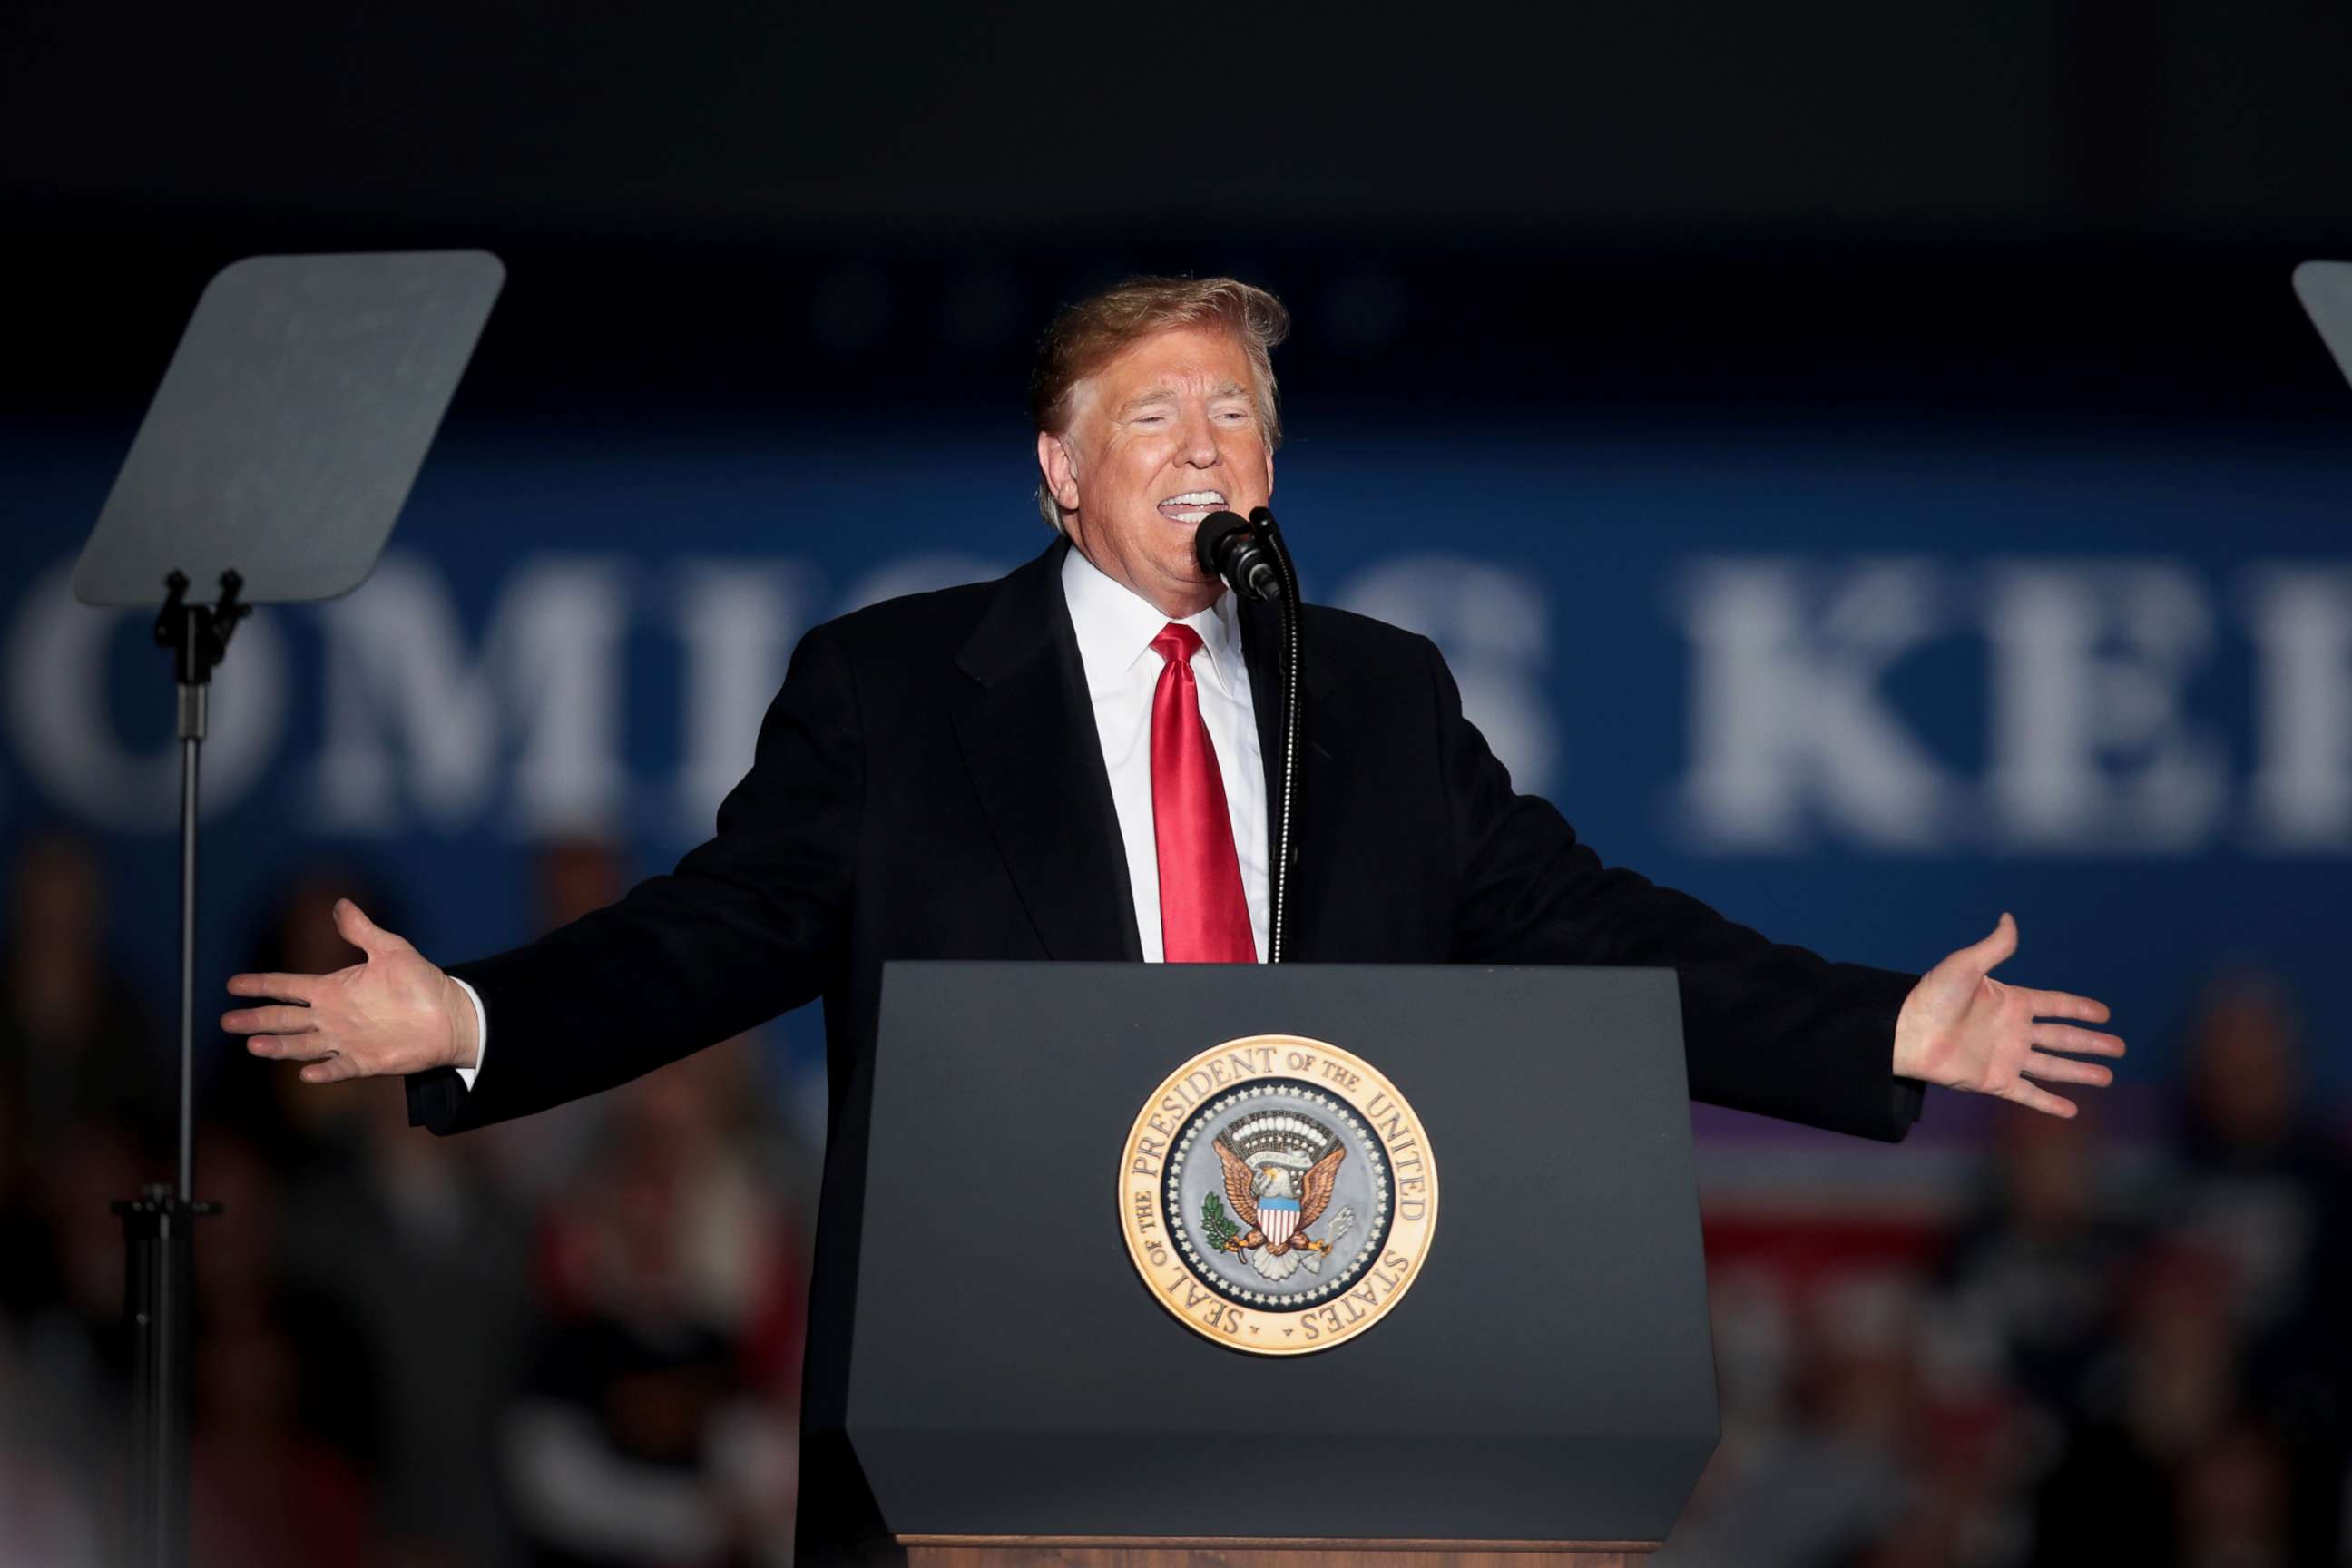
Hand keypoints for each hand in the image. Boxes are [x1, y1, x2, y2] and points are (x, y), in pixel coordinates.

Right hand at [223, 899, 477, 1083]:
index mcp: (333, 990)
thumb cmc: (421, 982)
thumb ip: (361, 930)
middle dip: (256, 1019)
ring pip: (302, 1045)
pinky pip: (338, 1068)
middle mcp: (332, 1017)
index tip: (233, 984)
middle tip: (227, 1020)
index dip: (261, 985)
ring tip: (253, 1045)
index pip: (288, 987)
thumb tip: (340, 904)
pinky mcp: (364, 1061)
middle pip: (285, 1018)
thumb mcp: (390, 950)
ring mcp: (345, 1040)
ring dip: (279, 1045)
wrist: (449, 1015)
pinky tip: (306, 1073)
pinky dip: (323, 1071)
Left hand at [1892, 912, 2122, 1118]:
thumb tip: (2008, 917)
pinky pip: (2028, 1093)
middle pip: (2062, 1037)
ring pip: (2052, 1066)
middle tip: (2121, 1048)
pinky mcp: (1994, 1081)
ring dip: (2080, 1072)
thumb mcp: (1965, 966)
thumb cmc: (1932, 996)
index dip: (2080, 1008)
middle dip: (2091, 1043)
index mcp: (2011, 1002)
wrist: (1907, 1032)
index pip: (2055, 1005)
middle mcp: (2013, 1030)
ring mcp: (2006, 1057)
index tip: (2105, 1013)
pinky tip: (2072, 1110)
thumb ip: (1993, 947)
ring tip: (2108, 1077)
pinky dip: (2049, 1103)